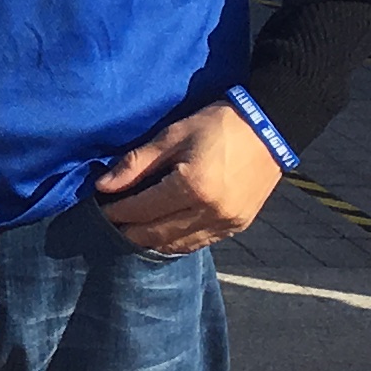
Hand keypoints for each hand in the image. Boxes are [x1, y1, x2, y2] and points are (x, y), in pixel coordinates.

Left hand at [87, 101, 285, 256]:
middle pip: (157, 234)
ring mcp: (226, 223)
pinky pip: (200, 243)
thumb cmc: (218, 124)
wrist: (270, 128)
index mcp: (192, 186)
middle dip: (129, 231)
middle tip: (109, 225)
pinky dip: (177, 242)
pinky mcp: (238, 225)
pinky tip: (163, 234)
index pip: (142, 209)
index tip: (99, 210)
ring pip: (178, 245)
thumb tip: (103, 185)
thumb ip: (137, 163)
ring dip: (151, 241)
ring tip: (132, 231)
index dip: (117, 211)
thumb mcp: (173, 135)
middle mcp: (209, 212)